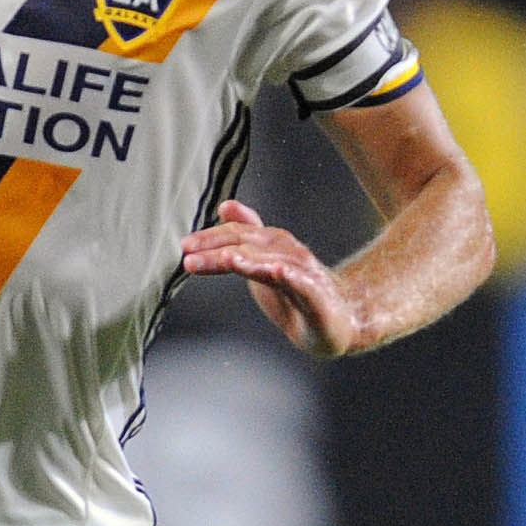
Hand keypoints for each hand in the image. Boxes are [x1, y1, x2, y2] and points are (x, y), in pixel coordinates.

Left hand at [179, 199, 363, 356]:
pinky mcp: (318, 296)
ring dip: (250, 260)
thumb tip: (225, 205)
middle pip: (249, 246)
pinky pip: (304, 283)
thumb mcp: (264, 261)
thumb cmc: (298, 291)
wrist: (340, 321)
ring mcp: (305, 273)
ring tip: (228, 259)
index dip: (211, 238)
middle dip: (219, 248)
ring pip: (273, 262)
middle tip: (190, 254)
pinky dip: (291, 276)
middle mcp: (289, 252)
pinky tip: (277, 271)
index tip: (185, 245)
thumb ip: (244, 235)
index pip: (238, 235)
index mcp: (273, 245)